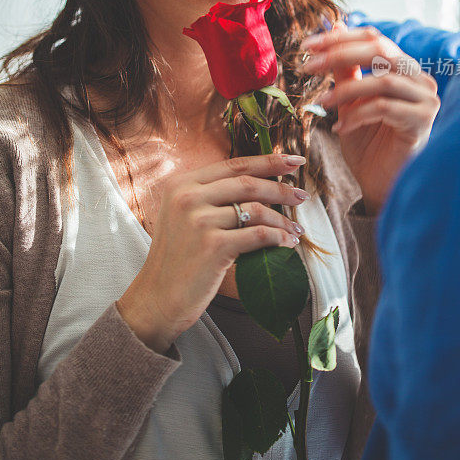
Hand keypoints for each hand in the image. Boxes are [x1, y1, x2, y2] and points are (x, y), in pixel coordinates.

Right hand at [116, 153, 307, 352]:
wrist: (156, 298)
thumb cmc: (177, 259)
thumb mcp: (183, 215)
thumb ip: (211, 196)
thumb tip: (260, 184)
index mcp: (181, 183)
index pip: (233, 164)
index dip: (268, 161)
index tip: (294, 161)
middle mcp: (188, 196)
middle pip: (248, 183)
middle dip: (281, 188)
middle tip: (302, 195)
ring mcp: (199, 220)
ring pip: (257, 210)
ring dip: (282, 219)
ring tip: (296, 229)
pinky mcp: (213, 246)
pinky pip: (258, 235)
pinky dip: (278, 238)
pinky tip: (286, 243)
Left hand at [300, 22, 439, 215]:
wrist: (380, 184)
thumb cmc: (367, 143)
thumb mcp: (349, 101)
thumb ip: (345, 68)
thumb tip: (333, 27)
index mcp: (403, 69)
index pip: (374, 38)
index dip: (339, 38)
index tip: (306, 45)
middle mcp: (420, 79)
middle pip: (381, 50)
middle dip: (339, 54)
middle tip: (308, 65)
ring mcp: (426, 100)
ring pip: (383, 80)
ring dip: (346, 89)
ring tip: (322, 103)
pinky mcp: (422, 123)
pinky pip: (385, 108)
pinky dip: (358, 115)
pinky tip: (341, 128)